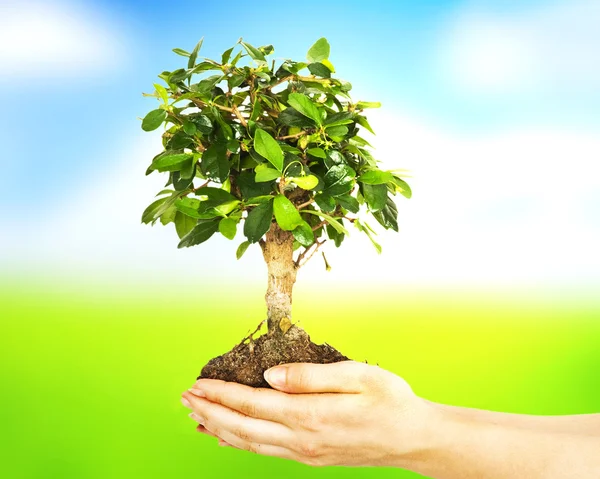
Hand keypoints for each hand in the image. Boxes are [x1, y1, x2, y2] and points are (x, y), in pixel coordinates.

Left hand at [181, 360, 434, 466]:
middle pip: (242, 428)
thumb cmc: (389, 400)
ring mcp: (305, 453)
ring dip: (219, 429)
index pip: (251, 403)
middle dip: (210, 412)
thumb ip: (310, 376)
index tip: (197, 384)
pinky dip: (241, 442)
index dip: (220, 394)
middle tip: (184, 398)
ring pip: (249, 443)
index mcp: (310, 415)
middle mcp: (301, 440)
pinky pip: (265, 451)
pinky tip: (229, 437)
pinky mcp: (310, 457)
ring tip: (197, 417)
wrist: (414, 438)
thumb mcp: (356, 376)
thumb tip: (270, 377)